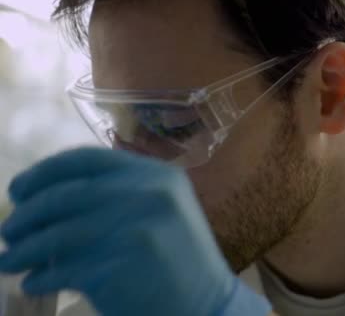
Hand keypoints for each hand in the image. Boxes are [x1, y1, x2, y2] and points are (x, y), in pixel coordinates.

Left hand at [0, 148, 270, 315]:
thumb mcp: (160, 211)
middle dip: (28, 212)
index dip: (45, 172)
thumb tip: (44, 198)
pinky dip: (41, 277)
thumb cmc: (179, 257)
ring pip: (59, 234)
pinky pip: (64, 269)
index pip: (88, 159)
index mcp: (157, 175)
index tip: (19, 189)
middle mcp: (148, 195)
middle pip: (68, 195)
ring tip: (9, 260)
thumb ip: (117, 195)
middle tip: (9, 229)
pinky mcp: (121, 268)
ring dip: (24, 248)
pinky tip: (34, 283)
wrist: (209, 305)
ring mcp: (135, 231)